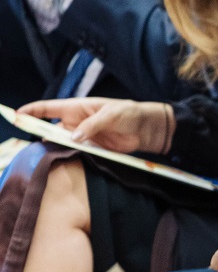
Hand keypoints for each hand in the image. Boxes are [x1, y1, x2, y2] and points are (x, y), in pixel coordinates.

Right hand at [17, 97, 173, 153]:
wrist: (147, 129)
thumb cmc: (130, 114)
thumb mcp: (111, 115)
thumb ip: (92, 125)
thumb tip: (74, 137)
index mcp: (77, 108)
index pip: (48, 108)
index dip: (31, 111)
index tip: (16, 115)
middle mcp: (75, 122)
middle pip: (49, 129)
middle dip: (38, 135)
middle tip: (28, 146)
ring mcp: (82, 137)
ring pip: (59, 143)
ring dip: (52, 149)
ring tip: (42, 157)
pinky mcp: (90, 149)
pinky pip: (73, 153)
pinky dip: (66, 157)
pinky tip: (60, 163)